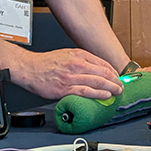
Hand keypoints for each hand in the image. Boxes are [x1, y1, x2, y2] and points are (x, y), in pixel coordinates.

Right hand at [7, 47, 123, 99]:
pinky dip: (98, 94)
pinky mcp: (66, 88)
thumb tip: (96, 69)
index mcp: (78, 55)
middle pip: (104, 73)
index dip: (114, 72)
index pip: (103, 63)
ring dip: (111, 88)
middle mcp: (77, 64)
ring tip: (117, 92)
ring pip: (98, 82)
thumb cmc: (46, 63)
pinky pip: (86, 91)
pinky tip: (105, 96)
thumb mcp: (67, 54)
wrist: (29, 69)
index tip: (118, 78)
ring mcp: (72, 77)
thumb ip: (81, 60)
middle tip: (121, 87)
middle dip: (116, 81)